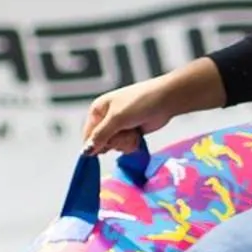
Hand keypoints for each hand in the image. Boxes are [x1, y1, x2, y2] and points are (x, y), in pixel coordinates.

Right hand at [82, 63, 204, 155]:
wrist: (166, 100)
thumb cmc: (140, 102)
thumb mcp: (117, 118)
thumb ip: (100, 136)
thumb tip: (85, 151)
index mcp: (97, 110)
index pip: (88, 135)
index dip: (95, 144)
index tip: (107, 146)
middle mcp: (106, 119)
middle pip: (101, 143)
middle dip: (114, 141)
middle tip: (124, 132)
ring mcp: (119, 127)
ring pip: (114, 146)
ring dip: (125, 142)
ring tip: (133, 131)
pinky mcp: (130, 133)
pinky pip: (124, 146)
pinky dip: (132, 143)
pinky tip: (138, 134)